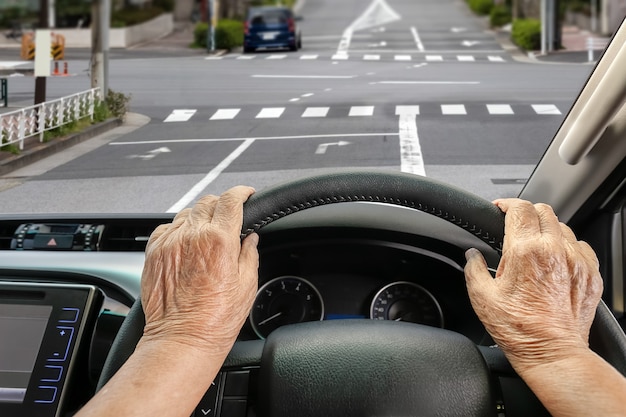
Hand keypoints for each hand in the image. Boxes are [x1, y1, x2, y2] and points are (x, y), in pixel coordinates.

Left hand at [139, 186, 258, 355]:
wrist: (182, 339)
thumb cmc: (216, 319)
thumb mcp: (247, 286)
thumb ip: (249, 254)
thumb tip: (250, 239)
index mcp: (219, 241)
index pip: (231, 200)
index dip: (241, 192)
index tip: (246, 194)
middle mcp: (192, 236)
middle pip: (208, 202)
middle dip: (221, 205)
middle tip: (228, 217)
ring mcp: (170, 243)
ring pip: (186, 213)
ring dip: (199, 217)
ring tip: (206, 235)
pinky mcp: (153, 253)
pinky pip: (166, 228)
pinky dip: (178, 230)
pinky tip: (186, 244)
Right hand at [464, 198, 602, 369]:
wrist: (552, 353)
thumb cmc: (518, 329)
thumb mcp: (481, 296)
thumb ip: (473, 268)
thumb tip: (472, 255)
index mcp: (526, 251)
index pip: (519, 208)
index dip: (506, 204)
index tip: (500, 208)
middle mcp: (554, 250)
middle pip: (543, 210)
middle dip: (525, 213)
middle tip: (514, 225)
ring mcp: (576, 261)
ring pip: (563, 226)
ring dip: (546, 229)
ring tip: (534, 245)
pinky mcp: (590, 274)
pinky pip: (580, 246)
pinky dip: (566, 246)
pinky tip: (554, 260)